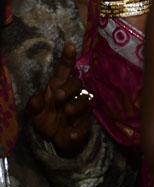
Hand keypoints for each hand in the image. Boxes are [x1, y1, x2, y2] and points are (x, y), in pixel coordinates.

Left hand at [26, 43, 93, 157]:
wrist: (56, 140)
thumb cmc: (47, 119)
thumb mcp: (35, 113)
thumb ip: (34, 105)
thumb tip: (37, 98)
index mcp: (59, 87)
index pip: (65, 71)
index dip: (68, 58)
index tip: (70, 46)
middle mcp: (72, 95)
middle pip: (77, 84)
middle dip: (70, 88)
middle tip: (58, 96)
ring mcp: (81, 109)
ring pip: (85, 101)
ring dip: (76, 105)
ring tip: (66, 112)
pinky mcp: (85, 124)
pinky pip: (86, 124)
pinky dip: (79, 129)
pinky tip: (70, 133)